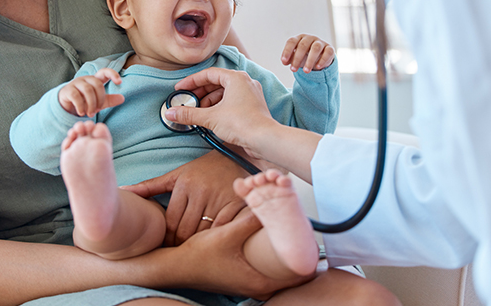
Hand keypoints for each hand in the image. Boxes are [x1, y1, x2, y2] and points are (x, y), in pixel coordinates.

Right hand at [58, 68, 124, 116]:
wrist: (67, 106)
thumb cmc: (85, 102)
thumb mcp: (99, 102)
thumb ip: (110, 100)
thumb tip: (122, 98)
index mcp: (95, 80)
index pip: (104, 72)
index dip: (112, 74)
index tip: (120, 82)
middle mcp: (85, 79)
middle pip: (97, 84)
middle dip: (100, 99)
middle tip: (98, 110)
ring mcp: (75, 83)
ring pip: (87, 90)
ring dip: (91, 104)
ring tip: (90, 114)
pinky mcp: (67, 90)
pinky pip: (76, 96)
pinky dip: (81, 106)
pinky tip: (82, 113)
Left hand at [121, 150, 248, 245]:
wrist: (235, 155)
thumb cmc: (202, 170)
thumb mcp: (176, 175)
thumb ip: (150, 186)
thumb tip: (123, 191)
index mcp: (184, 184)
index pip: (171, 222)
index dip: (167, 239)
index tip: (166, 246)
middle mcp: (201, 191)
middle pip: (186, 231)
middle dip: (180, 245)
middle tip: (178, 254)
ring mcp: (220, 198)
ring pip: (204, 233)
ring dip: (198, 245)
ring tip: (193, 251)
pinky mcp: (236, 203)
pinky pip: (223, 229)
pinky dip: (216, 239)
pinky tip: (213, 243)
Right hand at [167, 68, 276, 148]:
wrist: (265, 139)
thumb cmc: (243, 123)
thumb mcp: (210, 117)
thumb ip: (189, 114)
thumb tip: (171, 112)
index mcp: (236, 78)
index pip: (208, 74)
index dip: (191, 82)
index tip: (180, 89)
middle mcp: (245, 82)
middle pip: (216, 82)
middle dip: (200, 93)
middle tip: (187, 101)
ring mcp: (250, 94)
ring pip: (224, 92)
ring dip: (209, 101)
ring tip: (198, 112)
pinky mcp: (252, 106)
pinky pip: (232, 101)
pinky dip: (219, 107)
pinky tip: (211, 117)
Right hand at [172, 213, 312, 297]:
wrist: (177, 267)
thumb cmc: (199, 257)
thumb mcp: (226, 234)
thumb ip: (248, 220)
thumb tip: (267, 203)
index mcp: (259, 281)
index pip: (298, 276)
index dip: (309, 260)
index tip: (313, 244)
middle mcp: (258, 287)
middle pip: (291, 276)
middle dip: (299, 257)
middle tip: (305, 237)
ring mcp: (251, 285)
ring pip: (280, 275)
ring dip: (286, 259)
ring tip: (292, 239)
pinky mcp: (244, 279)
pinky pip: (268, 272)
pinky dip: (273, 261)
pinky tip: (271, 245)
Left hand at [281, 34, 334, 72]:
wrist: (320, 57)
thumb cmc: (305, 56)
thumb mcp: (296, 57)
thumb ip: (289, 59)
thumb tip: (284, 62)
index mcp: (299, 38)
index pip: (292, 41)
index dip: (287, 51)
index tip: (284, 61)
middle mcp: (310, 38)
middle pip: (303, 45)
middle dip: (297, 58)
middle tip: (293, 69)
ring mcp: (320, 42)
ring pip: (315, 48)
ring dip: (310, 60)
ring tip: (305, 71)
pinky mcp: (330, 48)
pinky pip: (328, 52)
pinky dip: (323, 60)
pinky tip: (318, 67)